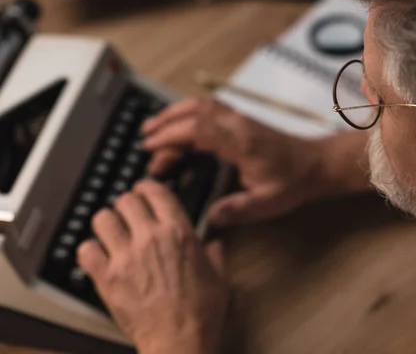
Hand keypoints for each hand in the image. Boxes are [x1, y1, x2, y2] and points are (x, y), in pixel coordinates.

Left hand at [77, 180, 227, 353]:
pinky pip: (86, 250)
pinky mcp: (107, 278)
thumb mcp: (219, 276)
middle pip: (126, 200)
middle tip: (129, 213)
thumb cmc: (200, 313)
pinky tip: (99, 256)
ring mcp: (125, 257)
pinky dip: (90, 250)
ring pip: (102, 219)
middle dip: (127, 204)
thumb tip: (213, 244)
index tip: (144, 191)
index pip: (155, 191)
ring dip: (107, 223)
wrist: (179, 341)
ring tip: (112, 231)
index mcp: (179, 232)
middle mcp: (150, 238)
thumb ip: (215, 253)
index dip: (146, 187)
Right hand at [142, 99, 341, 225]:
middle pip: (195, 112)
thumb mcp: (268, 202)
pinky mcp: (242, 120)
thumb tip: (209, 218)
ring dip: (175, 114)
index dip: (171, 136)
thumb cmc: (293, 182)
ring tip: (153, 128)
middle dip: (166, 122)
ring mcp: (240, 119)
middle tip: (145, 139)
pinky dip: (189, 113)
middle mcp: (238, 124)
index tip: (150, 146)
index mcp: (241, 142)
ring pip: (202, 106)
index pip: (199, 129)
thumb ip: (239, 209)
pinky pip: (210, 109)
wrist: (316, 163)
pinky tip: (179, 125)